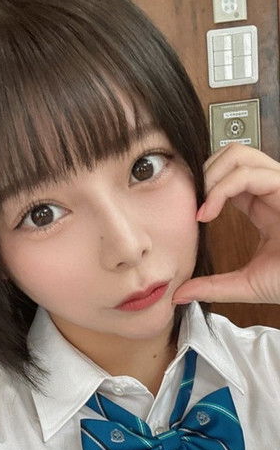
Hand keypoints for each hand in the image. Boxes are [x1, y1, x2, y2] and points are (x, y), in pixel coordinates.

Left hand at [173, 143, 279, 304]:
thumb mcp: (247, 284)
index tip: (190, 214)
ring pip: (240, 154)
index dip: (205, 186)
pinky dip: (221, 188)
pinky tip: (208, 212)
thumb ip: (213, 286)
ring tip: (201, 207)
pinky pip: (249, 173)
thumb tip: (179, 295)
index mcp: (264, 205)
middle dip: (205, 172)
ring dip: (211, 176)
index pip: (229, 175)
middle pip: (233, 155)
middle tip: (192, 203)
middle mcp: (273, 190)